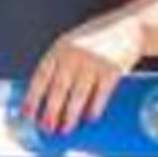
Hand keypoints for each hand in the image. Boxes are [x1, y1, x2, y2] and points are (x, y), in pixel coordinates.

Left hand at [24, 7, 149, 135]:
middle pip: (58, 88)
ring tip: (64, 129)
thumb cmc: (97, 39)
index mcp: (59, 48)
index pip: (41, 76)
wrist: (130, 27)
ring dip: (70, 115)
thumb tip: (45, 97)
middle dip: (50, 110)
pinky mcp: (113, 69)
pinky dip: (94, 108)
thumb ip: (60, 64)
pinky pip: (101, 94)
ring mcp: (94, 61)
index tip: (27, 114)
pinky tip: (89, 118)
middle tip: (46, 128)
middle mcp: (74, 54)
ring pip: (78, 94)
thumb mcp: (73, 44)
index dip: (33, 96)